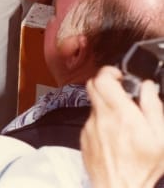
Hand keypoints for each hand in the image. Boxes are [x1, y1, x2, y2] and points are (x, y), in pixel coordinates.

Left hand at [81, 66, 163, 187]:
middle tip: (119, 92)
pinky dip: (100, 121)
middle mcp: (102, 117)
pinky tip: (113, 135)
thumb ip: (154, 107)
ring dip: (104, 105)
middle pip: (93, 85)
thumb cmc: (142, 168)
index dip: (110, 72)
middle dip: (105, 84)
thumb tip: (148, 87)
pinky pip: (90, 120)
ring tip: (121, 120)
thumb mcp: (160, 139)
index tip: (120, 77)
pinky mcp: (84, 137)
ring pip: (92, 103)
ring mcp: (90, 127)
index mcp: (121, 114)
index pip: (103, 78)